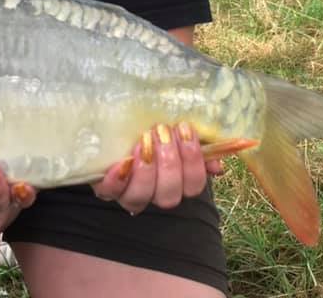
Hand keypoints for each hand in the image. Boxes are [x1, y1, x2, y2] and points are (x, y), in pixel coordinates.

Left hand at [92, 123, 222, 214]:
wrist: (115, 125)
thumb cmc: (153, 126)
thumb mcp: (177, 131)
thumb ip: (200, 143)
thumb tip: (217, 166)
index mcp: (178, 181)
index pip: (194, 185)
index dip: (192, 161)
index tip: (184, 129)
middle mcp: (155, 193)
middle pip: (169, 196)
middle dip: (169, 162)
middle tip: (161, 131)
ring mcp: (129, 193)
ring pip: (141, 197)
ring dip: (146, 169)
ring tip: (144, 140)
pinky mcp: (106, 187)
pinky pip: (110, 192)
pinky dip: (118, 178)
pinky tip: (123, 161)